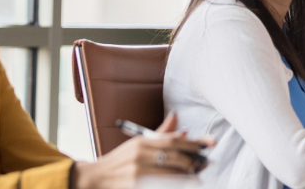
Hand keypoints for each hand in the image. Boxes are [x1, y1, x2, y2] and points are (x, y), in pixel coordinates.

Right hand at [71, 113, 215, 188]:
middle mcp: (140, 154)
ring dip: (187, 175)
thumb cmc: (120, 161)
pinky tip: (182, 183)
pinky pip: (161, 184)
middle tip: (205, 163)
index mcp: (142, 142)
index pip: (173, 139)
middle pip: (174, 156)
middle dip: (193, 160)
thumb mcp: (137, 143)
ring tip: (197, 176)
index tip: (210, 144)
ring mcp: (137, 172)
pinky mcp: (136, 185)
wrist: (94, 178)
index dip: (194, 142)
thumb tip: (179, 121)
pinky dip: (174, 184)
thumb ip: (160, 134)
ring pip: (170, 173)